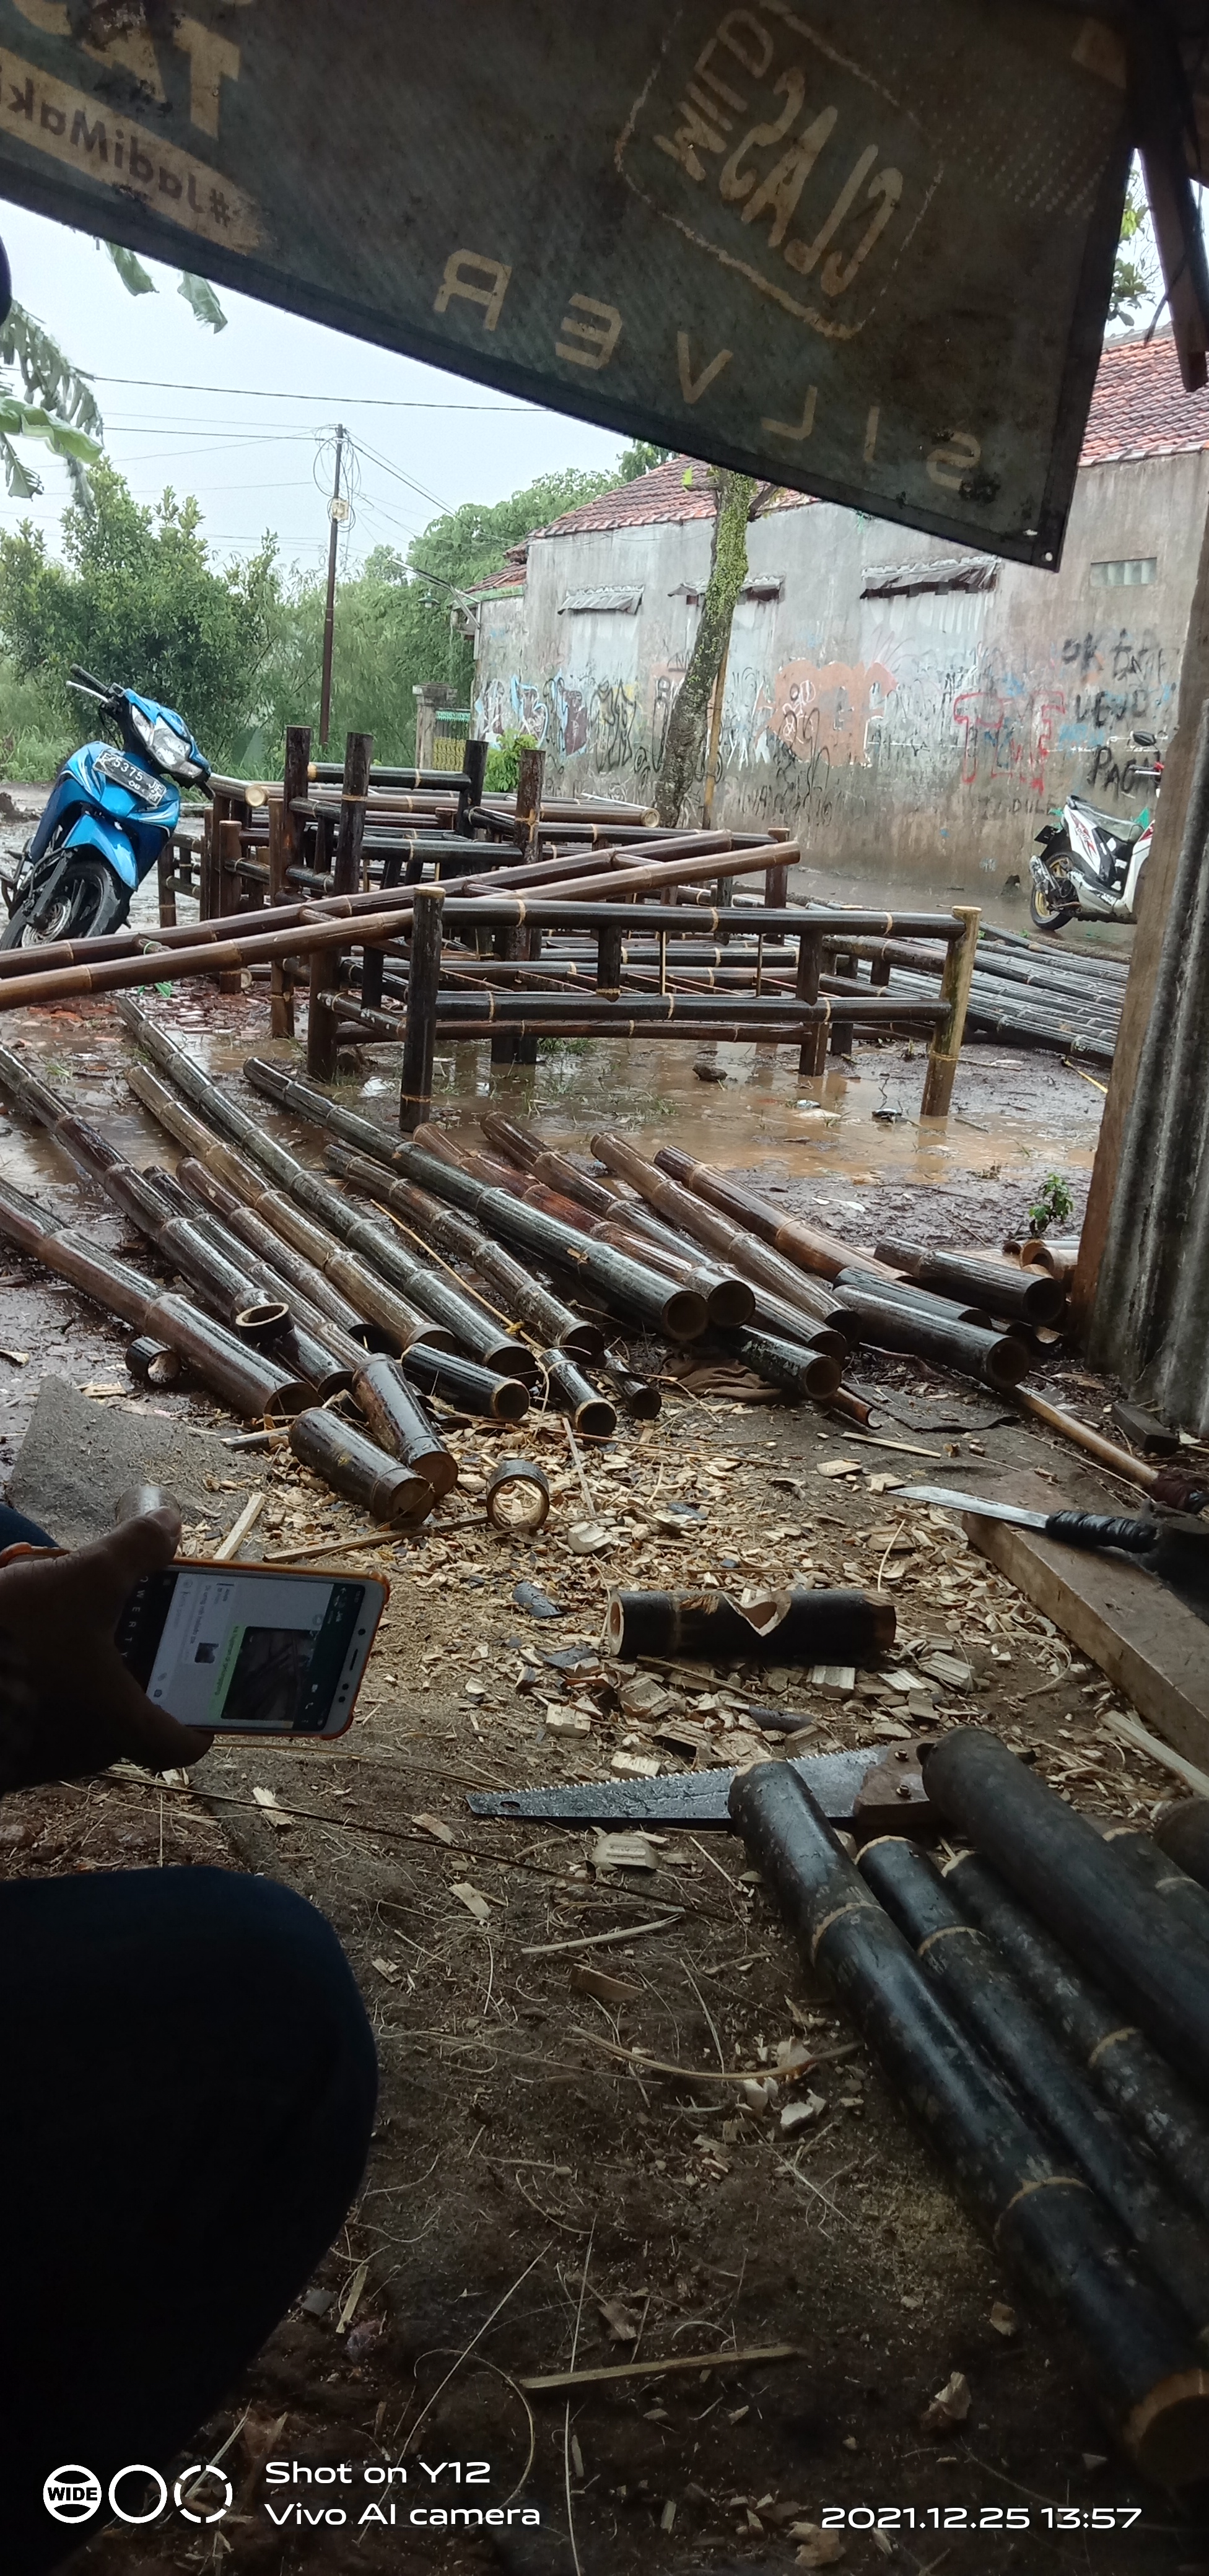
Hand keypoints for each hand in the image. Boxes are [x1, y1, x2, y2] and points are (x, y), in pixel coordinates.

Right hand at [0, 1508, 212, 1792]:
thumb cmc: (9, 1644)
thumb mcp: (81, 1578)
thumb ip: (135, 1550)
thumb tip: (169, 1525)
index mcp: (118, 1725)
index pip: (185, 1744)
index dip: (204, 1714)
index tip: (204, 1675)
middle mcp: (83, 1750)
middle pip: (128, 1701)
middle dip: (125, 1645)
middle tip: (115, 1602)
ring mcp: (37, 1751)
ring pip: (77, 1693)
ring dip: (73, 1643)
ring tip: (46, 1588)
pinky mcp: (3, 1741)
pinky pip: (35, 1697)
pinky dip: (34, 1655)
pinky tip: (15, 1606)